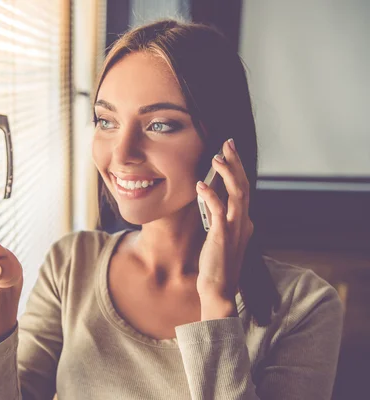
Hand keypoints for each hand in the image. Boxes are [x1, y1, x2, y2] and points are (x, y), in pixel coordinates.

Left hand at [195, 139, 253, 316]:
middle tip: (227, 143)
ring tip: (216, 158)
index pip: (243, 188)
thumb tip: (214, 198)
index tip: (229, 150)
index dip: (237, 167)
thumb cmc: (217, 264)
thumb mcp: (222, 236)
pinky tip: (200, 184)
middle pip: (243, 185)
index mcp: (244, 220)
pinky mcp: (222, 237)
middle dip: (236, 163)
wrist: (219, 289)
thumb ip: (221, 217)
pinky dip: (210, 196)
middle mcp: (243, 222)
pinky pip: (219, 211)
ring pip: (237, 194)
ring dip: (227, 173)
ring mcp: (235, 229)